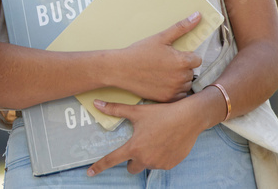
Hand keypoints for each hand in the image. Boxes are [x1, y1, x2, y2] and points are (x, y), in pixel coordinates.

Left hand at [87, 96, 202, 175]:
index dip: (99, 167)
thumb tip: (96, 103)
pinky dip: (158, 157)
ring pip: (146, 165)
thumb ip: (115, 109)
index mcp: (134, 148)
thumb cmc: (161, 113)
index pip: (111, 160)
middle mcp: (145, 159)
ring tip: (153, 140)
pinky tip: (164, 144)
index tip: (90, 173)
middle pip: (131, 168)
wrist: (188, 119)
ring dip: (146, 157)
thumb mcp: (136, 111)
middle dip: (131, 160)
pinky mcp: (170, 165)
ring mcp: (159, 164)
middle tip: (136, 146)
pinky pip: (159, 164)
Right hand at [114, 13, 201, 101]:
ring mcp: (175, 90)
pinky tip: (161, 82)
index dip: (186, 56)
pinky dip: (173, 90)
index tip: (173, 55)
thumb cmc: (139, 52)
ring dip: (178, 79)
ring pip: (186, 84)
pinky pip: (179, 95)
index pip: (197, 59)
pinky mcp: (168, 99)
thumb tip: (198, 15)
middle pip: (191, 72)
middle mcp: (181, 77)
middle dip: (181, 68)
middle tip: (164, 64)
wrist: (121, 69)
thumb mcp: (160, 38)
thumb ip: (181, 27)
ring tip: (161, 73)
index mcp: (182, 61)